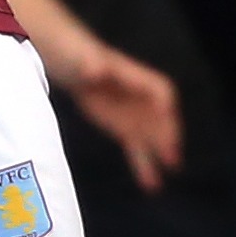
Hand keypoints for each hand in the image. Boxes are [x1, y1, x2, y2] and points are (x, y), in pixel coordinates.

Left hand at [56, 41, 185, 190]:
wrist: (64, 60)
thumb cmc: (76, 52)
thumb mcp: (83, 56)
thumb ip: (91, 64)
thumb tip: (95, 69)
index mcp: (136, 76)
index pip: (161, 91)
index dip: (164, 106)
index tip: (166, 118)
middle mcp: (141, 96)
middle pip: (160, 117)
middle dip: (166, 136)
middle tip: (171, 157)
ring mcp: (132, 113)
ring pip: (150, 137)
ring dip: (157, 156)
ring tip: (165, 177)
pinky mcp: (120, 126)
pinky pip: (135, 146)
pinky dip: (142, 164)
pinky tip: (151, 184)